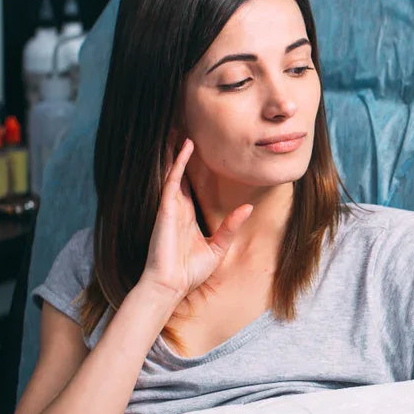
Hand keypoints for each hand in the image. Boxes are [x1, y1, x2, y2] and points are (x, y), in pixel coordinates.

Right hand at [139, 139, 252, 307]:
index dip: (191, 166)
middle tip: (184, 128)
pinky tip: (184, 147)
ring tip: (180, 128)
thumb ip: (231, 227)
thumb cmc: (190, 272)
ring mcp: (170, 207)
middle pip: (178, 172)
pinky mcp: (166, 210)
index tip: (197, 149)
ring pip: (173, 171)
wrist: (171, 286)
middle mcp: (176, 207)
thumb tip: (248, 208)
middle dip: (180, 152)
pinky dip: (177, 163)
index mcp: (186, 215)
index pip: (188, 184)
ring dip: (176, 150)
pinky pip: (172, 181)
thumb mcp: (218, 248)